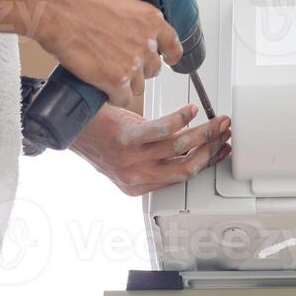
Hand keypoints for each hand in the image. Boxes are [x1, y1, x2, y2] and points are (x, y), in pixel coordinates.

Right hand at [32, 0, 182, 105]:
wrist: (58, 11)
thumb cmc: (79, 2)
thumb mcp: (118, 2)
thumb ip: (132, 20)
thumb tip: (130, 30)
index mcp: (151, 20)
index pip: (173, 45)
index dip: (169, 55)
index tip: (167, 59)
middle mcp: (147, 42)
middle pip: (153, 69)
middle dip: (139, 70)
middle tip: (121, 67)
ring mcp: (133, 63)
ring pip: (138, 87)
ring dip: (125, 85)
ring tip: (107, 78)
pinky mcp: (116, 79)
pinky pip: (123, 99)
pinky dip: (114, 97)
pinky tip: (104, 90)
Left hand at [71, 103, 231, 196]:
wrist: (70, 127)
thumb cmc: (97, 139)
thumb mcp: (126, 160)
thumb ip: (152, 161)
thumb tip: (185, 148)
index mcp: (138, 185)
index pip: (183, 176)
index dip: (207, 162)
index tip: (221, 150)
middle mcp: (137, 176)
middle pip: (186, 166)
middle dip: (211, 148)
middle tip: (224, 133)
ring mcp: (132, 159)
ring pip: (180, 147)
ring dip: (204, 132)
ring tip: (215, 120)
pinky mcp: (128, 138)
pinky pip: (163, 130)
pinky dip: (181, 118)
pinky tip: (190, 110)